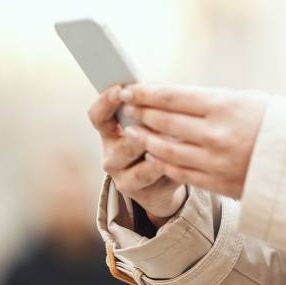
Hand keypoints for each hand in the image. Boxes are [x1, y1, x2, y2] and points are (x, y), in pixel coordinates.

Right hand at [90, 86, 187, 221]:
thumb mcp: (148, 125)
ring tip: (181, 138)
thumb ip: (147, 109)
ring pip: (144, 163)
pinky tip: (187, 155)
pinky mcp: (143, 195)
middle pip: (124, 142)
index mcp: (109, 134)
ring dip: (164, 150)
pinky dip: (175, 164)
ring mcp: (124, 179)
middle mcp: (111, 157)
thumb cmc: (156, 143)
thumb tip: (158, 90)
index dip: (106, 102)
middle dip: (146, 130)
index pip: (98, 117)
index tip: (120, 90)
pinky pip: (161, 177)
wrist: (161, 185)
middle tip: (162, 117)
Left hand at [121, 84, 266, 198]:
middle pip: (164, 122)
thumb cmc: (273, 124)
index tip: (129, 90)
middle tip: (127, 108)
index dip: (146, 93)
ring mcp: (215, 161)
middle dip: (141, 113)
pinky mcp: (216, 182)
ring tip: (134, 131)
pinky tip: (154, 154)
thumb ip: (210, 101)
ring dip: (145, 139)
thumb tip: (171, 99)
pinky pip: (179, 172)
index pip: (173, 97)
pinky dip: (162, 162)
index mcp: (226, 106)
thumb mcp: (246, 101)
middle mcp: (217, 133)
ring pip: (166, 149)